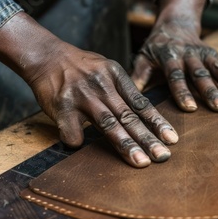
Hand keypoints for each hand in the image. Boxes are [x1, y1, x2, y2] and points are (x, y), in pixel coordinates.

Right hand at [0, 12, 177, 167]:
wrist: (46, 55)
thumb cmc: (80, 66)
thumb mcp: (106, 67)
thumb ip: (123, 88)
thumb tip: (143, 112)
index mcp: (115, 75)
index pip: (140, 103)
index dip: (156, 122)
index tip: (171, 139)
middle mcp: (102, 85)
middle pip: (128, 116)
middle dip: (148, 138)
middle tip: (163, 156)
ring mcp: (82, 96)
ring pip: (108, 125)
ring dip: (126, 145)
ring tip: (141, 162)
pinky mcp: (62, 106)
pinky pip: (73, 133)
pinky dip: (77, 141)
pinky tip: (77, 144)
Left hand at [132, 0, 217, 111]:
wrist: (174, 22)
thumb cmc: (156, 45)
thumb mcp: (143, 57)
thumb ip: (138, 76)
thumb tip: (129, 99)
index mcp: (170, 56)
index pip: (176, 76)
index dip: (183, 92)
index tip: (190, 108)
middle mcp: (189, 55)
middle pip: (201, 74)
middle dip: (211, 91)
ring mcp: (204, 54)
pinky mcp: (214, 54)